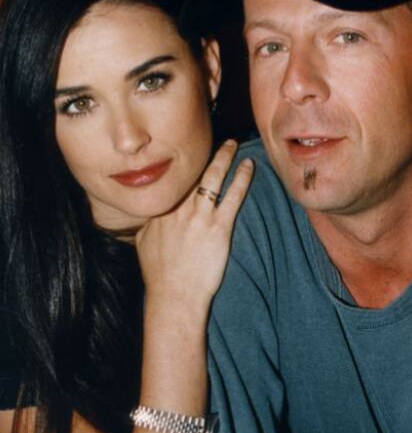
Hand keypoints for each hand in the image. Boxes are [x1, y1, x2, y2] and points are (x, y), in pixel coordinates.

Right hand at [136, 140, 253, 306]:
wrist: (174, 295)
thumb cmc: (159, 275)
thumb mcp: (142, 245)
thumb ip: (145, 228)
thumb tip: (144, 222)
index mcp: (160, 210)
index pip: (173, 180)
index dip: (184, 164)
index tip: (191, 150)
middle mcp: (177, 209)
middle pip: (191, 172)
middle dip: (204, 152)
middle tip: (215, 137)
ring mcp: (198, 217)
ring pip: (212, 177)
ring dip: (224, 158)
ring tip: (234, 144)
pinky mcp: (218, 227)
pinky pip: (232, 196)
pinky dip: (241, 179)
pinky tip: (249, 166)